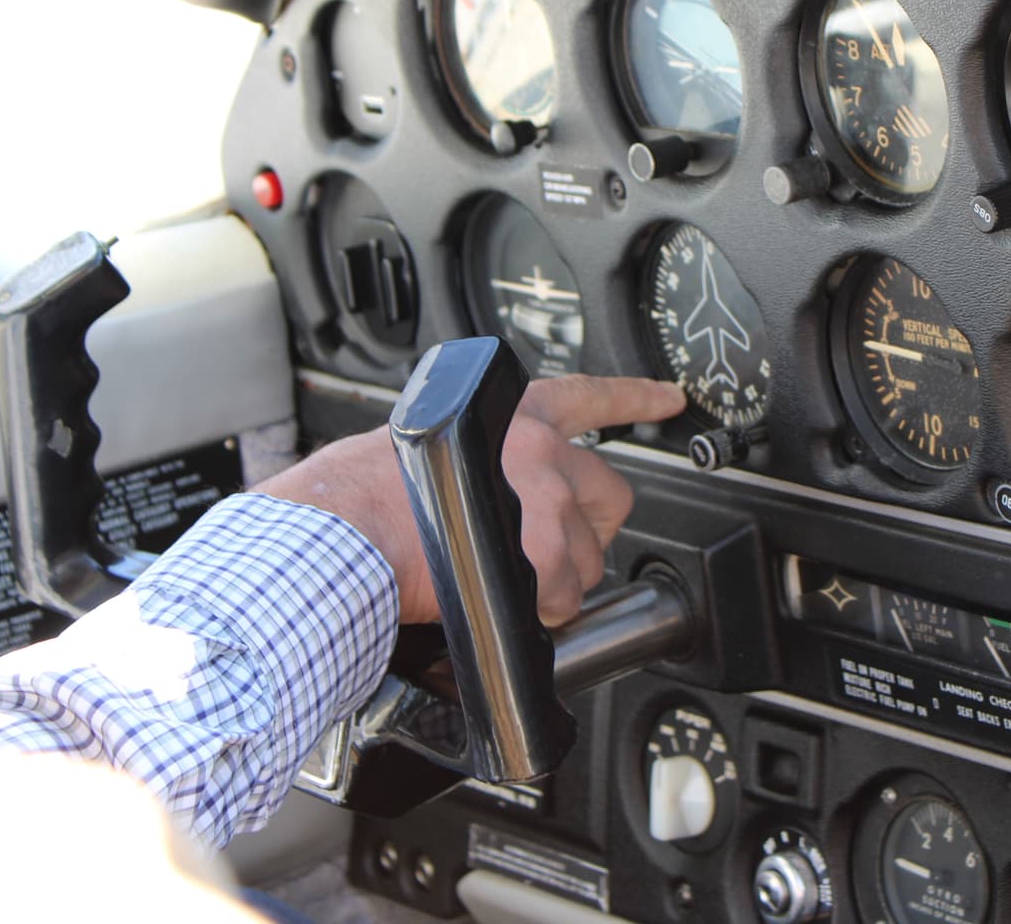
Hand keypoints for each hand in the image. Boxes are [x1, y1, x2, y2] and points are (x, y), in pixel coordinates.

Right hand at [258, 375, 685, 625]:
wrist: (342, 535)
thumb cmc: (362, 496)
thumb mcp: (430, 449)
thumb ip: (480, 458)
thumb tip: (494, 490)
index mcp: (508, 414)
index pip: (590, 397)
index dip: (635, 398)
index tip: (669, 398)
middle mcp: (537, 449)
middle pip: (608, 494)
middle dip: (590, 530)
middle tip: (554, 553)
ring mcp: (546, 501)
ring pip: (589, 557)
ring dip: (559, 582)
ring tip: (509, 589)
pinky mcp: (543, 555)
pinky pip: (565, 598)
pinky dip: (543, 614)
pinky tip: (508, 610)